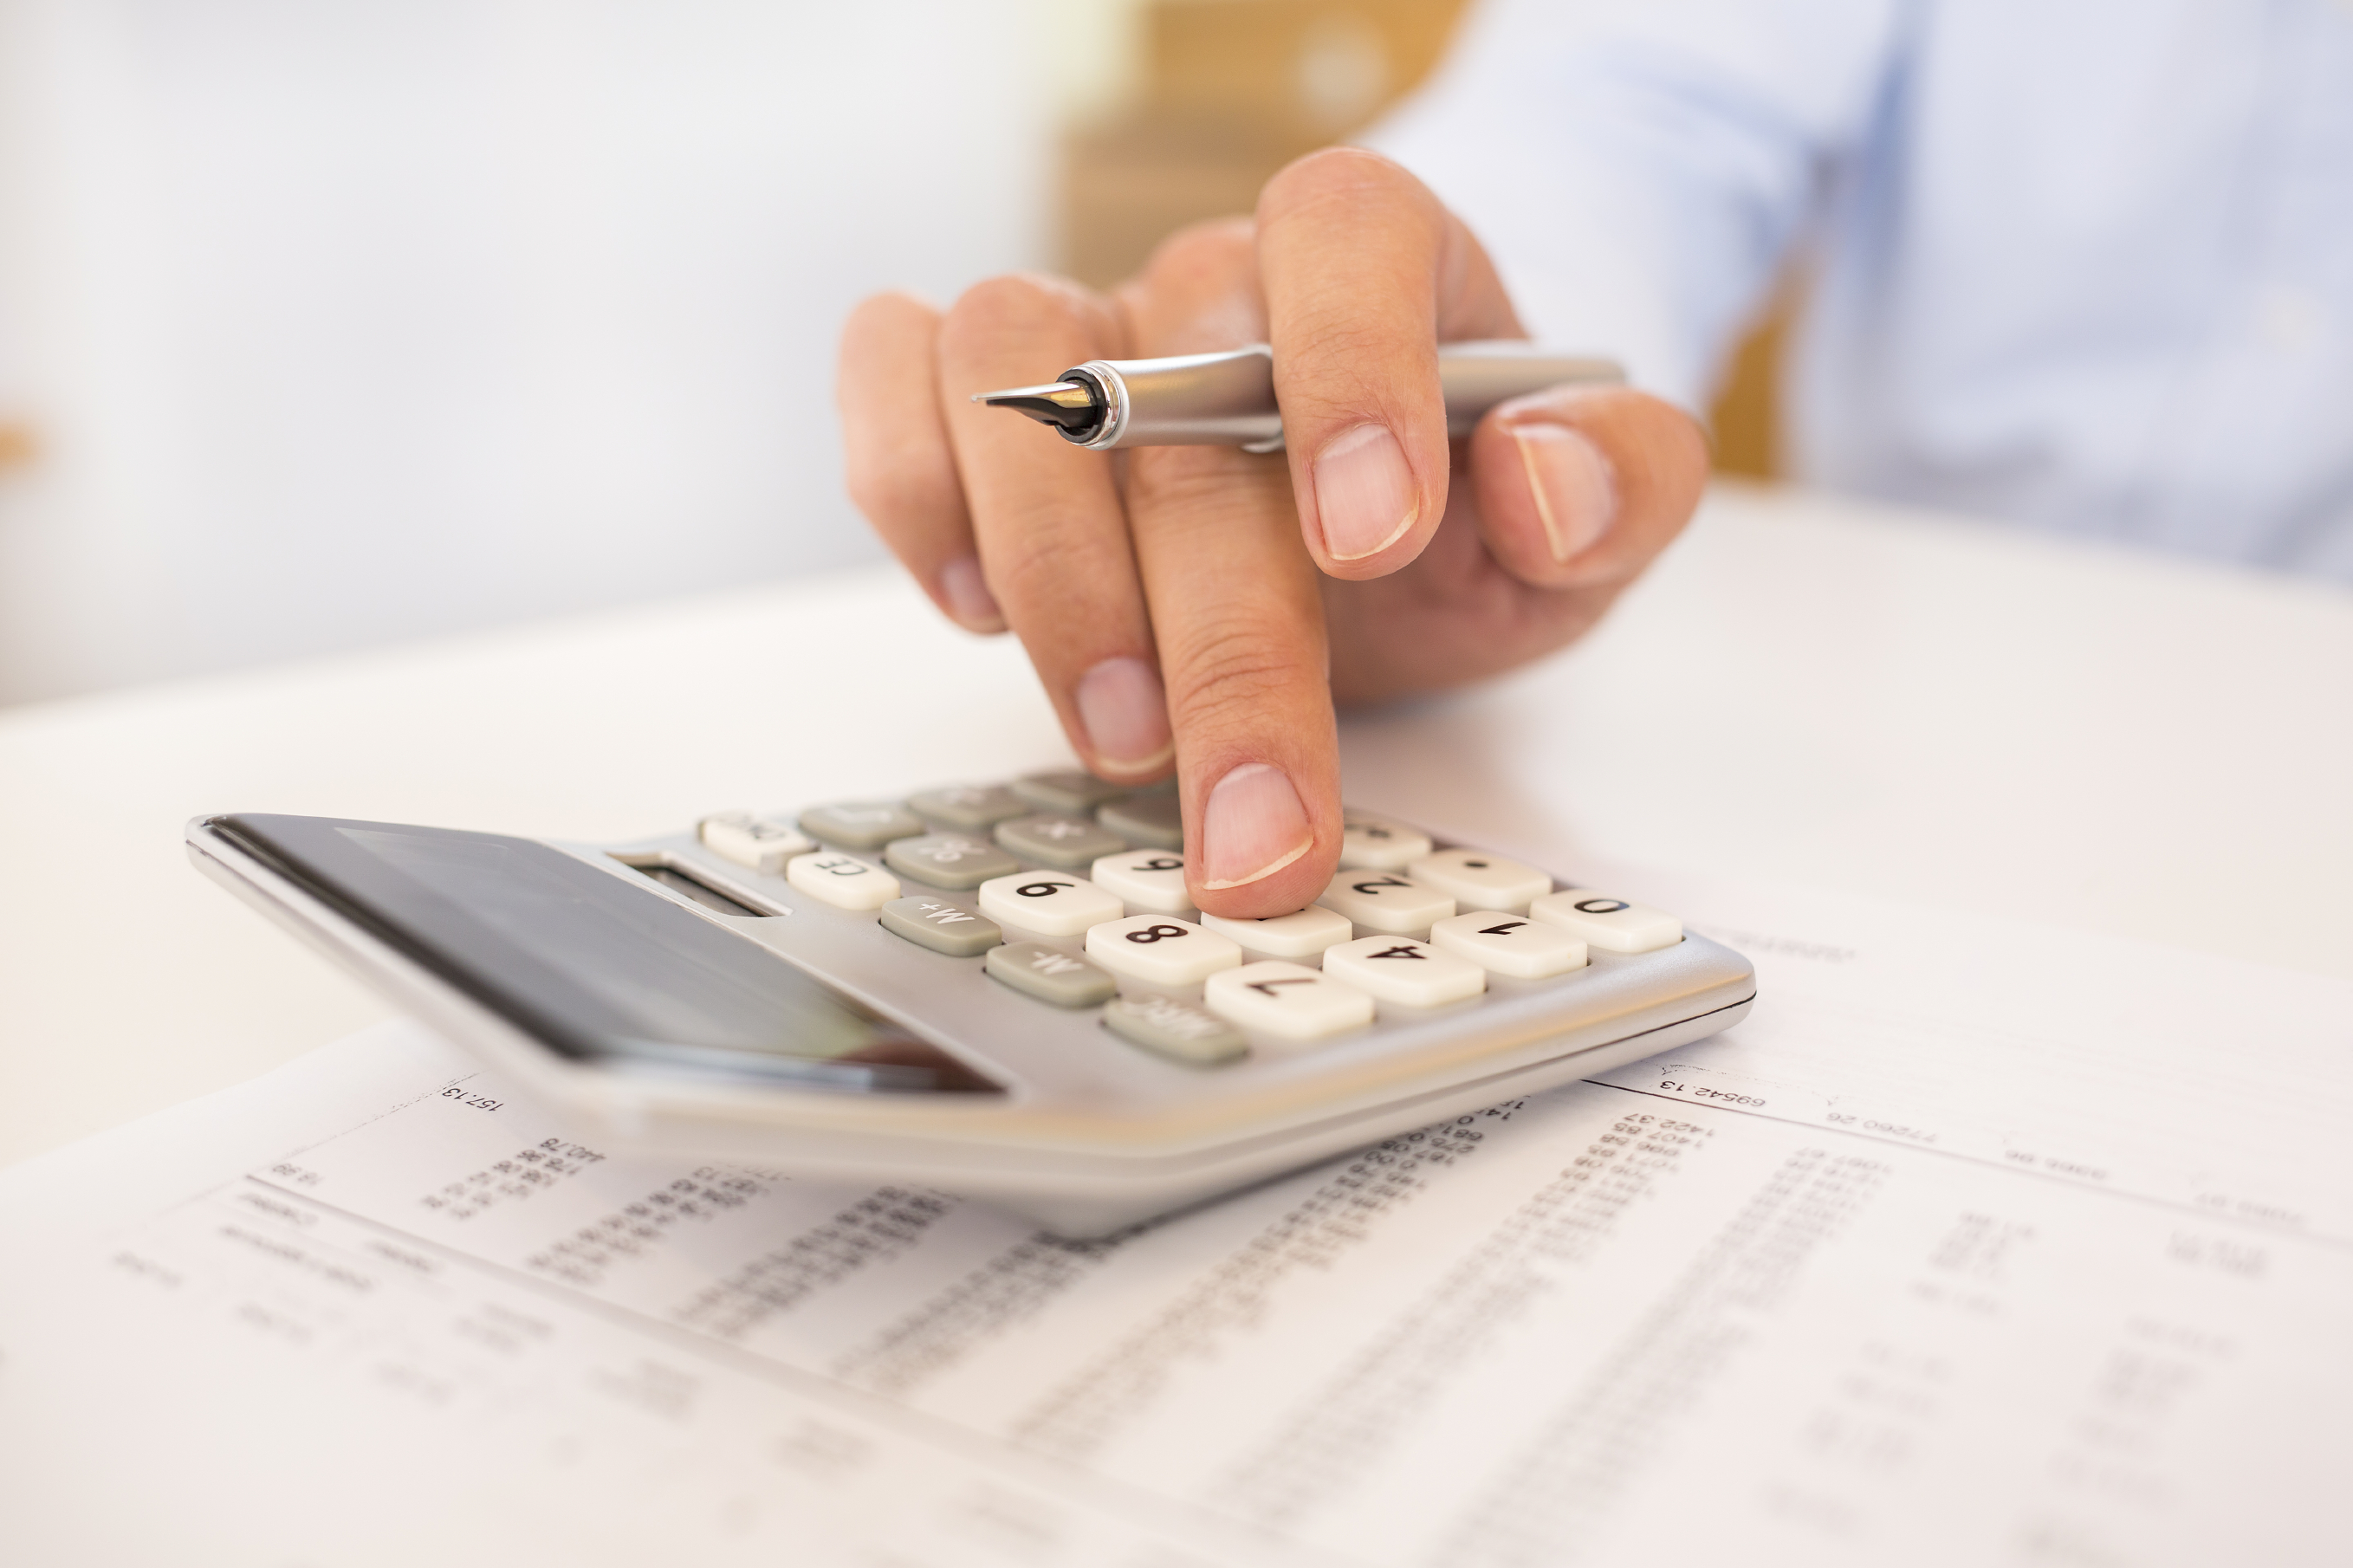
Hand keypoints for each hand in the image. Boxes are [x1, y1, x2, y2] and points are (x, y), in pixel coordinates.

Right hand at [837, 149, 1707, 918]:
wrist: (1369, 530)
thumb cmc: (1463, 517)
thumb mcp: (1594, 526)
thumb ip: (1623, 486)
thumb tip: (1544, 481)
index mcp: (1377, 261)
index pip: (1345, 233)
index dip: (1353, 370)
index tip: (1374, 545)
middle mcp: (1212, 282)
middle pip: (1180, 399)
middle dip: (1221, 638)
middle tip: (1255, 820)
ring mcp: (1082, 327)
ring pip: (1008, 370)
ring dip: (1053, 573)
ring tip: (1121, 736)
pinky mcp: (971, 387)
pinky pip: (892, 372)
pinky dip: (909, 486)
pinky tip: (974, 609)